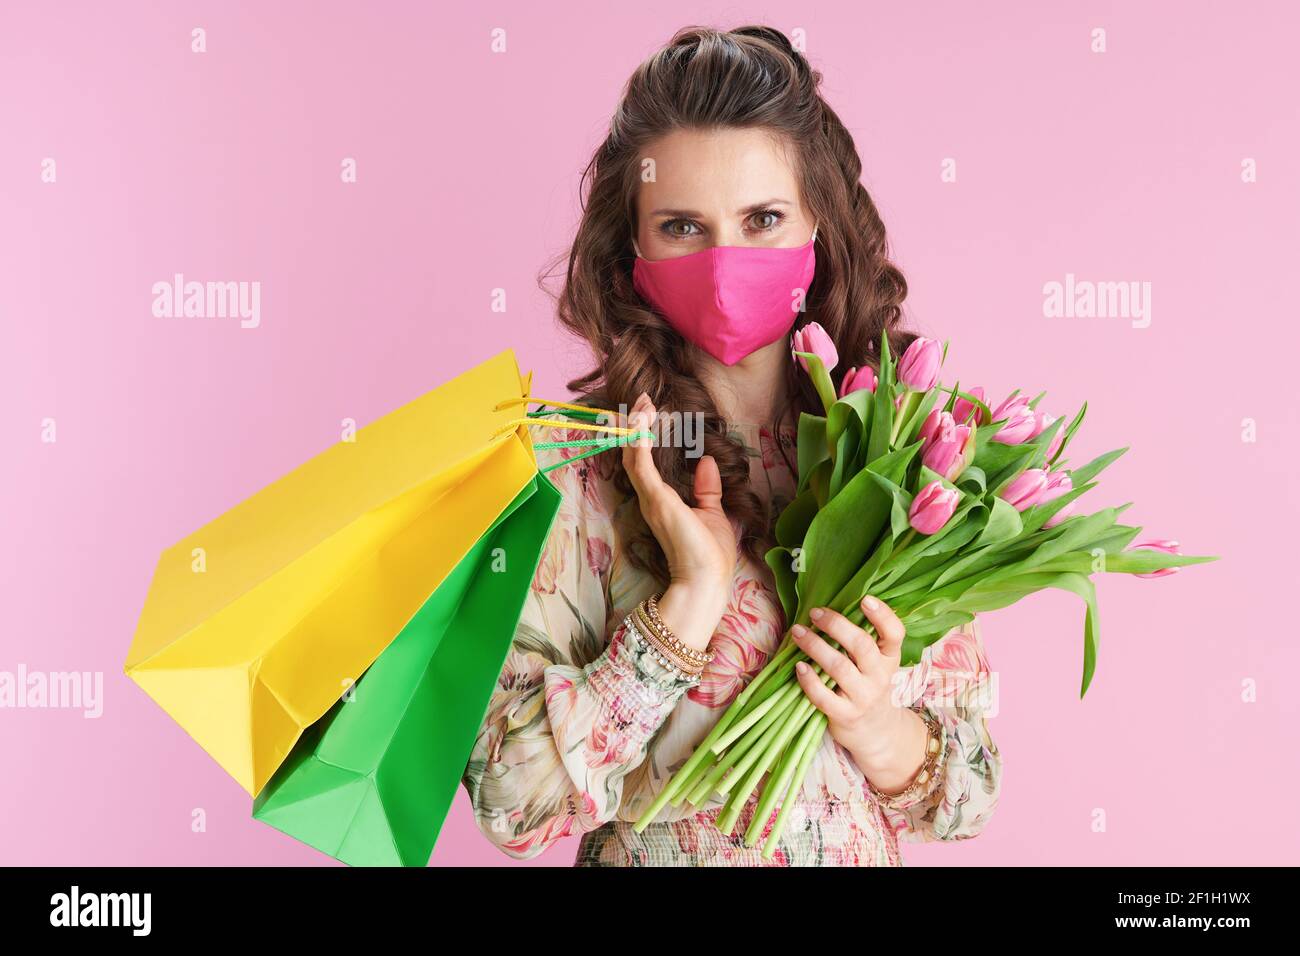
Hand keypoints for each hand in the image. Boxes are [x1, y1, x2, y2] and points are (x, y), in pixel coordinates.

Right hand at [621, 392, 735, 650]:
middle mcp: (651, 498)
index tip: (651, 411)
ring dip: (637, 428)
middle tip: (642, 400)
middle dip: (638, 425)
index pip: (647, 462)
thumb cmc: (709, 555)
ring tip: (642, 404)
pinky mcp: (656, 500)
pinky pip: (640, 466)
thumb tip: (706, 461)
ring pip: (634, 456)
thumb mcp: (712, 512)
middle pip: (635, 454)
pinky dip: (639, 443)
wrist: (705, 581)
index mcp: (663, 500)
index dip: (645, 436)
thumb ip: (707, 488)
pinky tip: (641, 424)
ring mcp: (651, 499)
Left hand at [790, 596, 929, 791]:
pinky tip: (798, 666)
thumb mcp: (876, 664)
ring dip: (815, 646)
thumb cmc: (868, 686)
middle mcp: (880, 677)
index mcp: (889, 658)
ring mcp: (863, 697)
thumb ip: (862, 640)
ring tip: (797, 632)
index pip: (894, 634)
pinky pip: (824, 696)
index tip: (866, 599)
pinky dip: (809, 680)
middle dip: (836, 625)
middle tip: (815, 613)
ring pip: (839, 667)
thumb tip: (827, 608)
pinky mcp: (846, 715)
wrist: (876, 732)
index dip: (882, 616)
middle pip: (862, 645)